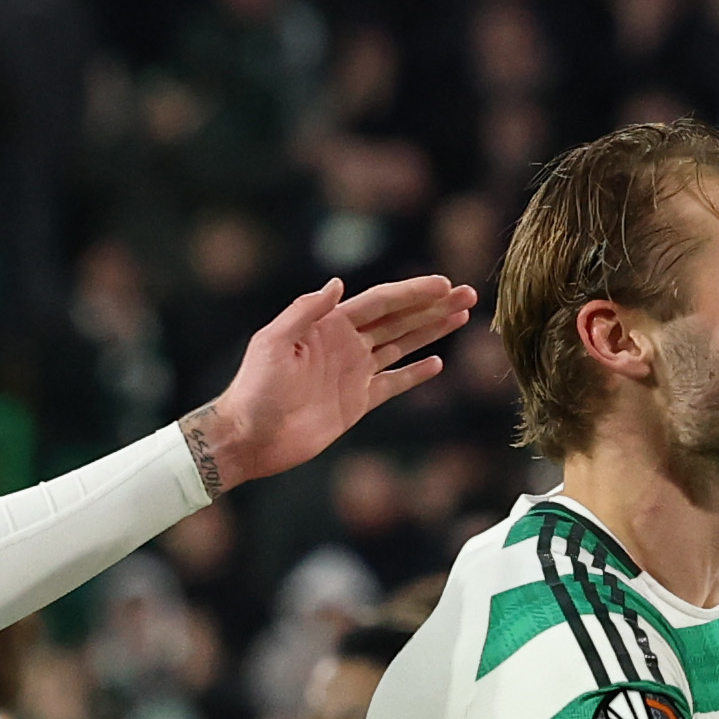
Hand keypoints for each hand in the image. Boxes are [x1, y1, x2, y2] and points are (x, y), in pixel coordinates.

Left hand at [184, 276, 478, 491]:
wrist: (250, 436)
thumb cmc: (255, 387)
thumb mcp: (274, 342)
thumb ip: (305, 311)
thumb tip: (338, 283)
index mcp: (329, 324)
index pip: (381, 302)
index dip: (414, 292)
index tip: (444, 285)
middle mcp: (346, 344)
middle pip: (399, 319)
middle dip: (433, 306)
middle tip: (469, 294)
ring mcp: (354, 373)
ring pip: (402, 345)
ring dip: (432, 331)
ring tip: (462, 317)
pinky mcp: (357, 403)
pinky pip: (393, 383)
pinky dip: (414, 373)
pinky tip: (437, 363)